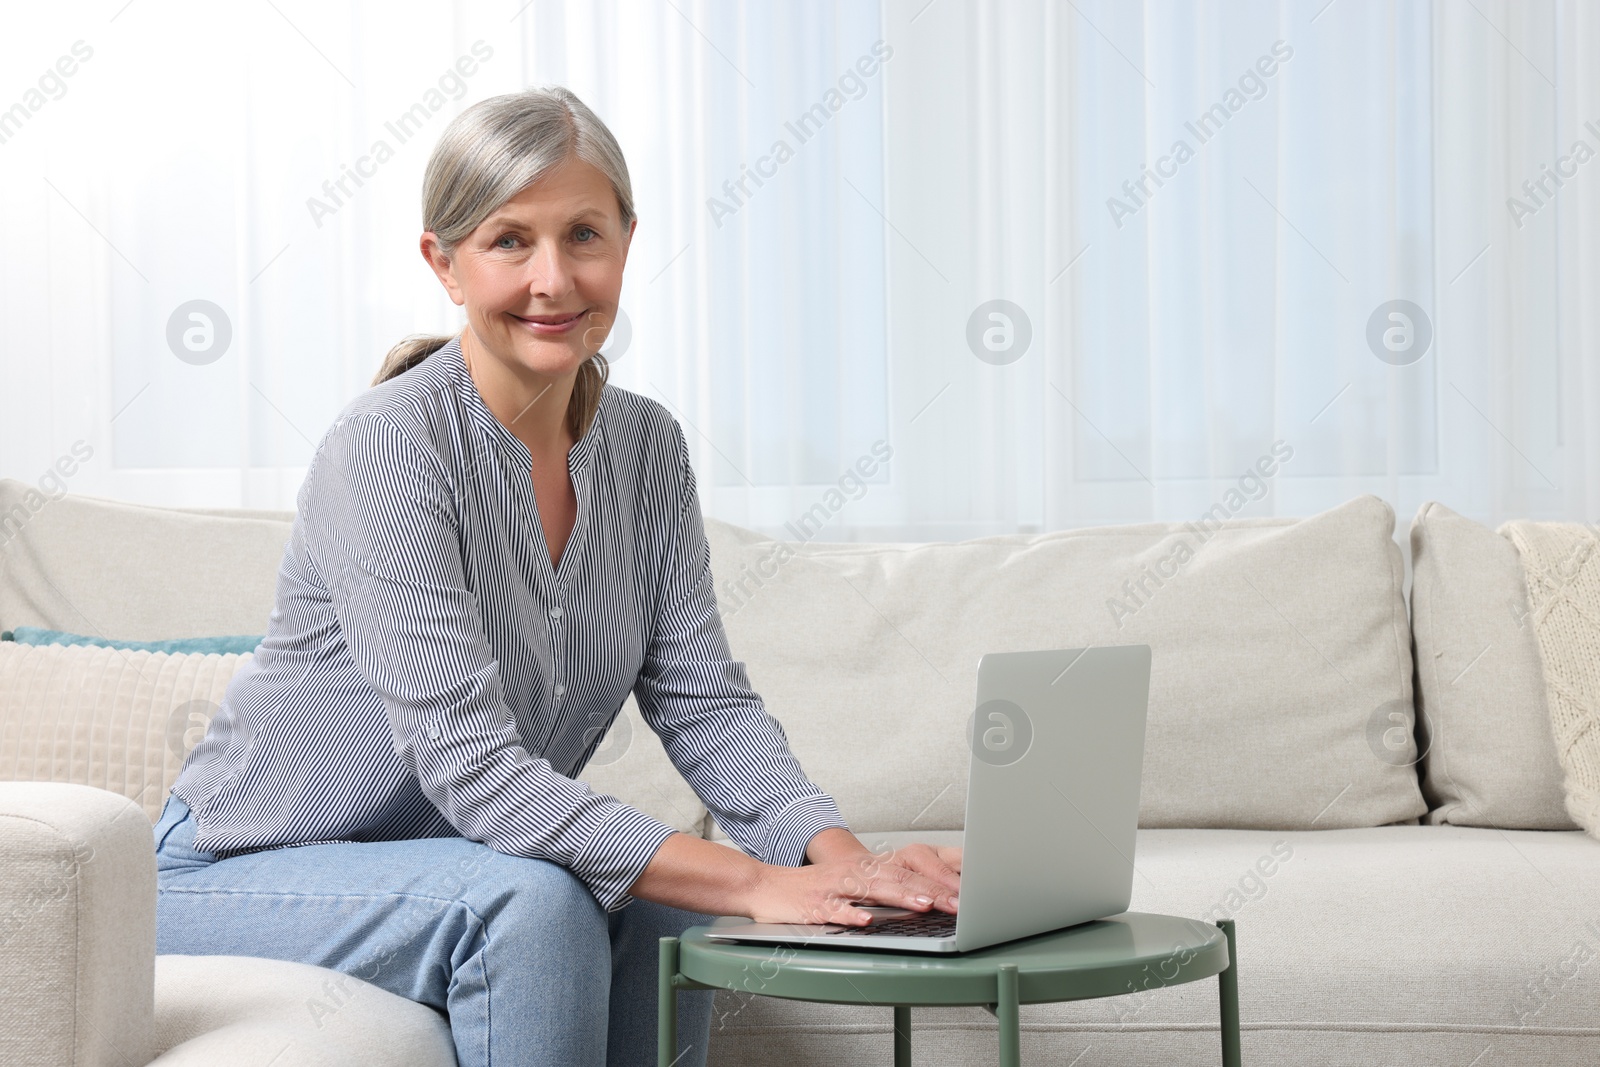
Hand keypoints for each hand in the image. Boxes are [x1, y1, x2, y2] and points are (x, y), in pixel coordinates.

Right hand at [742, 832, 961, 924]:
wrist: (764, 886)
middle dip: (931, 892)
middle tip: (958, 904)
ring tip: (924, 906)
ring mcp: (833, 887)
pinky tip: (865, 920)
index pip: (908, 874)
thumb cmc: (810, 890)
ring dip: (900, 897)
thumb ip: (882, 891)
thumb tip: (921, 900)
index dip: (937, 884)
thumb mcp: (850, 886)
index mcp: (864, 869)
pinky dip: (850, 914)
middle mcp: (852, 874)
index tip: (965, 897)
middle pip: (898, 880)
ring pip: (872, 890)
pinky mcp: (813, 904)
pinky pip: (834, 909)